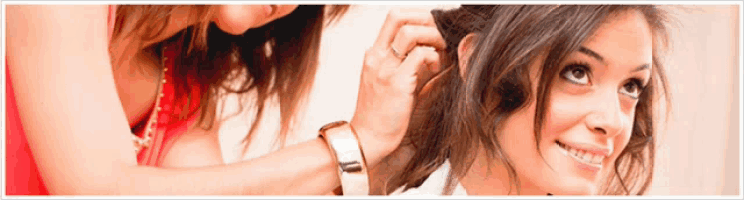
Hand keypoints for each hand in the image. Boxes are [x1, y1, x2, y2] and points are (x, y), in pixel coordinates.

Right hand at [350, 9, 445, 166]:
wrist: (368, 140)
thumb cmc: (382, 115)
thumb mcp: (392, 82)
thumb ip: (411, 64)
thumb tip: (439, 52)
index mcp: (374, 54)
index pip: (394, 18)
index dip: (417, 17)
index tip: (434, 28)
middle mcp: (377, 56)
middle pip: (398, 16)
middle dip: (426, 20)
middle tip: (442, 35)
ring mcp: (384, 68)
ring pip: (410, 32)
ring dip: (433, 37)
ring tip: (442, 52)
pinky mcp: (396, 83)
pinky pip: (420, 55)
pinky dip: (434, 57)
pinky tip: (437, 69)